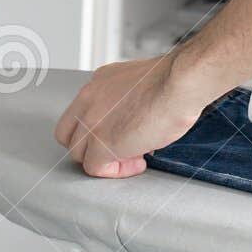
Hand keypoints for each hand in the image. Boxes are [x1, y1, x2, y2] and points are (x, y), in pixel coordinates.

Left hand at [53, 52, 214, 178]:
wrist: (180, 82)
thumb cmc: (173, 81)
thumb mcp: (137, 85)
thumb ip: (123, 103)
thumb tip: (129, 126)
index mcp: (99, 82)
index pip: (77, 114)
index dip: (92, 131)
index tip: (113, 136)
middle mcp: (89, 99)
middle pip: (70, 136)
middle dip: (93, 148)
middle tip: (121, 149)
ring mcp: (92, 122)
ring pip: (80, 154)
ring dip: (106, 160)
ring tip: (134, 156)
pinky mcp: (101, 143)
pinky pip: (96, 168)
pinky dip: (117, 170)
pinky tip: (138, 161)